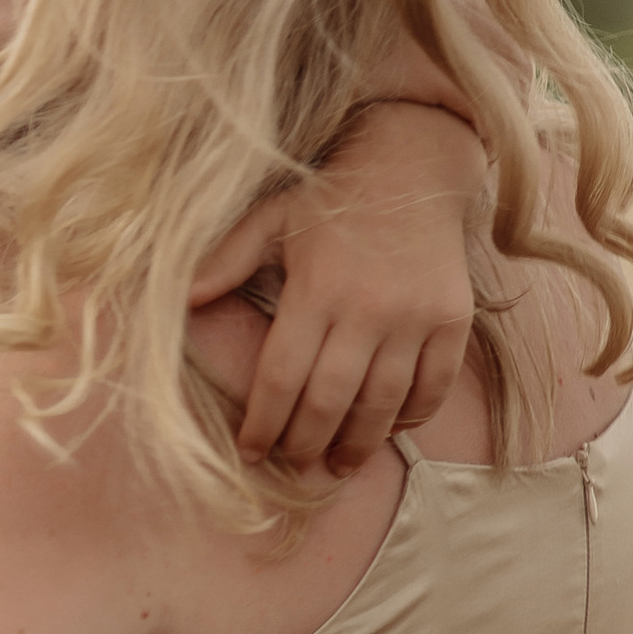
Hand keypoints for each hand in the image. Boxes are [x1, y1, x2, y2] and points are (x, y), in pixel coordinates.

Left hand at [193, 103, 482, 475]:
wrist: (411, 167)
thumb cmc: (329, 201)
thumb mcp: (270, 220)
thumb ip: (225, 260)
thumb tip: (179, 300)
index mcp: (315, 289)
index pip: (281, 377)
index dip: (263, 424)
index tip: (251, 452)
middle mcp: (366, 308)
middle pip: (331, 400)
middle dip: (307, 443)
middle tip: (294, 466)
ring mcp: (414, 317)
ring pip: (383, 402)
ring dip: (359, 443)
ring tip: (340, 466)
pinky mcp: (453, 319)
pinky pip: (433, 385)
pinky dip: (412, 416)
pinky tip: (390, 430)